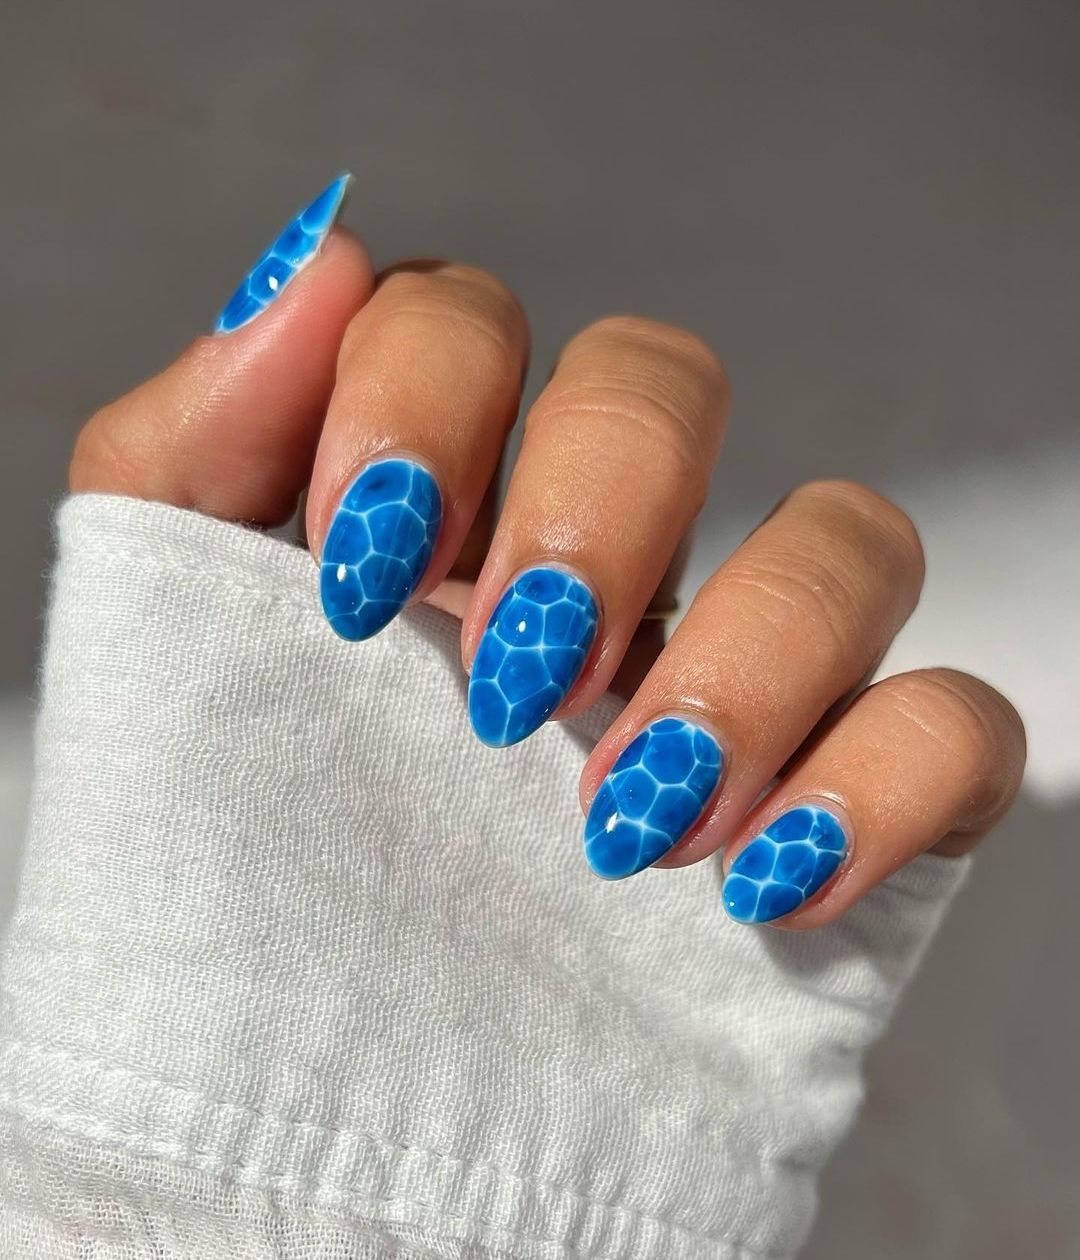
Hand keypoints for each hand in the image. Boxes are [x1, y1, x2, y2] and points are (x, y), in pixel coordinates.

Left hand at [70, 173, 1024, 927]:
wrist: (306, 1152)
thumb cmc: (220, 908)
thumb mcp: (157, 657)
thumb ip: (192, 450)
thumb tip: (316, 264)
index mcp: (433, 522)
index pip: (472, 322)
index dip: (427, 393)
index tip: (359, 561)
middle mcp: (591, 581)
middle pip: (668, 385)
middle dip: (597, 500)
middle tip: (506, 677)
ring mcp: (727, 692)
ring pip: (849, 537)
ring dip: (747, 658)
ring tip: (623, 814)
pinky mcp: (840, 818)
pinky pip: (955, 730)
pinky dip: (883, 783)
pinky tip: (759, 882)